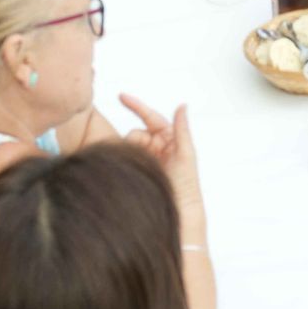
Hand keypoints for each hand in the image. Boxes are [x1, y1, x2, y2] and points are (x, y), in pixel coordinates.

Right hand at [118, 93, 203, 237]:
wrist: (179, 212)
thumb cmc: (186, 185)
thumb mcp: (186, 154)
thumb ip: (182, 130)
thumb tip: (182, 105)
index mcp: (168, 139)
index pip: (150, 117)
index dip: (136, 106)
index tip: (121, 96)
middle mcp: (155, 147)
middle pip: (136, 132)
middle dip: (133, 138)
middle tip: (138, 154)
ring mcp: (144, 159)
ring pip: (128, 145)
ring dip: (128, 150)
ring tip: (136, 165)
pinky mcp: (135, 170)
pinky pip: (124, 157)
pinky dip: (122, 157)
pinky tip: (124, 166)